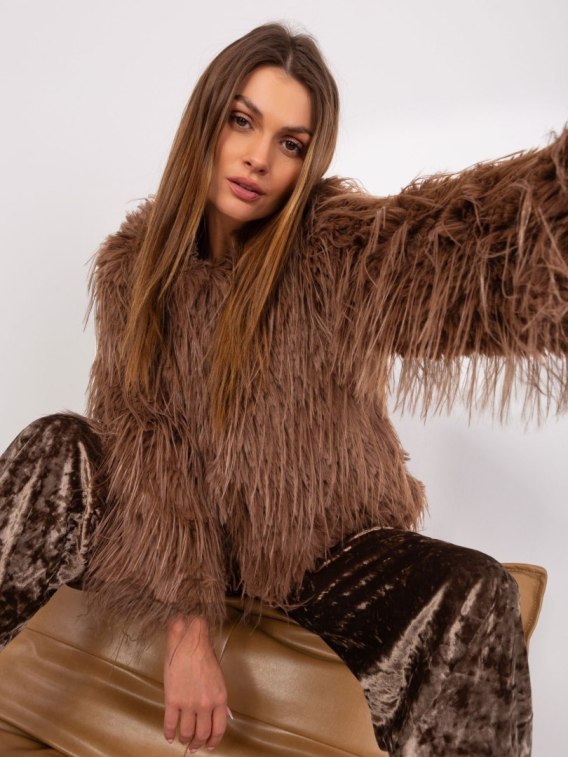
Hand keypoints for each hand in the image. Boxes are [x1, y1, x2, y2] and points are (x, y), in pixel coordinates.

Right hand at [163, 615, 230, 751]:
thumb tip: (222, 715)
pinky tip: (169, 736)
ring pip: (187, 732)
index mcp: (220, 698)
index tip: (210, 746)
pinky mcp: (172, 700)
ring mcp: (188, 704)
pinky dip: (169, 733)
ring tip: (182, 740)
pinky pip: (170, 723)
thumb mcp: (219, 679)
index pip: (219, 728)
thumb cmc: (205, 656)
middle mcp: (205, 704)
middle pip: (202, 733)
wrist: (189, 642)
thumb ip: (219, 699)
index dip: (214, 740)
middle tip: (194, 746)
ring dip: (185, 739)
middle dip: (198, 743)